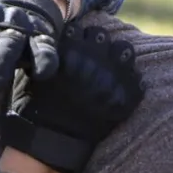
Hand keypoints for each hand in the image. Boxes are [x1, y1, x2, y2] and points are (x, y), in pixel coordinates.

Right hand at [0, 24, 144, 172]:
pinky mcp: (125, 99)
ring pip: (125, 50)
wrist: (51, 143)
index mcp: (69, 53)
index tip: (78, 47)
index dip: (80, 37)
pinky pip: (137, 80)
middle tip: (94, 56)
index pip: (82, 29)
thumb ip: (53, 52)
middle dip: (97, 43)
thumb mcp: (36, 74)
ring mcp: (111, 80)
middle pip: (103, 35)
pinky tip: (119, 90)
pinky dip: (129, 82)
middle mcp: (92, 62)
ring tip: (110, 69)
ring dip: (117, 56)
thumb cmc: (37, 108)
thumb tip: (67, 37)